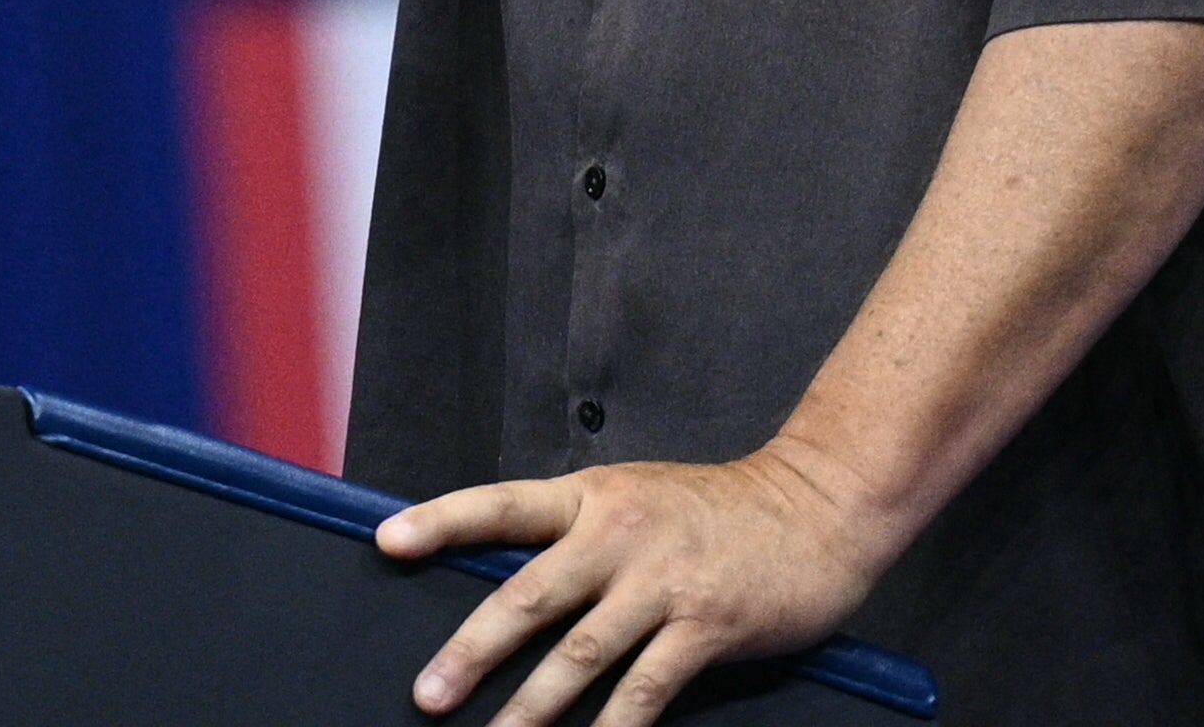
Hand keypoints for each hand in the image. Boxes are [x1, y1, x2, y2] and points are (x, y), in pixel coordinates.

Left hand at [374, 451, 894, 726]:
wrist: (817, 506)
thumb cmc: (719, 510)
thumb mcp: (639, 498)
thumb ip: (580, 536)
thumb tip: (512, 590)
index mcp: (594, 497)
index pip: (502, 505)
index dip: (441, 522)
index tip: (386, 542)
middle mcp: (619, 533)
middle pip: (528, 595)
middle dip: (472, 651)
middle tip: (428, 696)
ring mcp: (662, 580)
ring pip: (579, 654)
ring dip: (530, 708)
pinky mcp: (704, 624)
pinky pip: (645, 690)